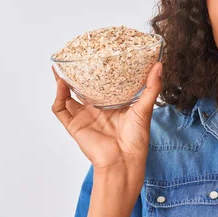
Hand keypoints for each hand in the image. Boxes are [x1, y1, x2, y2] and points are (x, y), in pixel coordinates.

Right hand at [51, 62, 162, 184]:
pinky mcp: (74, 126)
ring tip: (60, 67)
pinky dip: (58, 96)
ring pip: (67, 96)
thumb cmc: (136, 139)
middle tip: (73, 57)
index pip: (101, 83)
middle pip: (81, 87)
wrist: (124, 162)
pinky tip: (61, 84)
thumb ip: (151, 87)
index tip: (95, 54)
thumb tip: (159, 65)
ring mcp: (84, 117)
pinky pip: (61, 109)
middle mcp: (96, 109)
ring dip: (61, 82)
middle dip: (75, 73)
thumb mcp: (145, 108)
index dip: (96, 71)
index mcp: (111, 104)